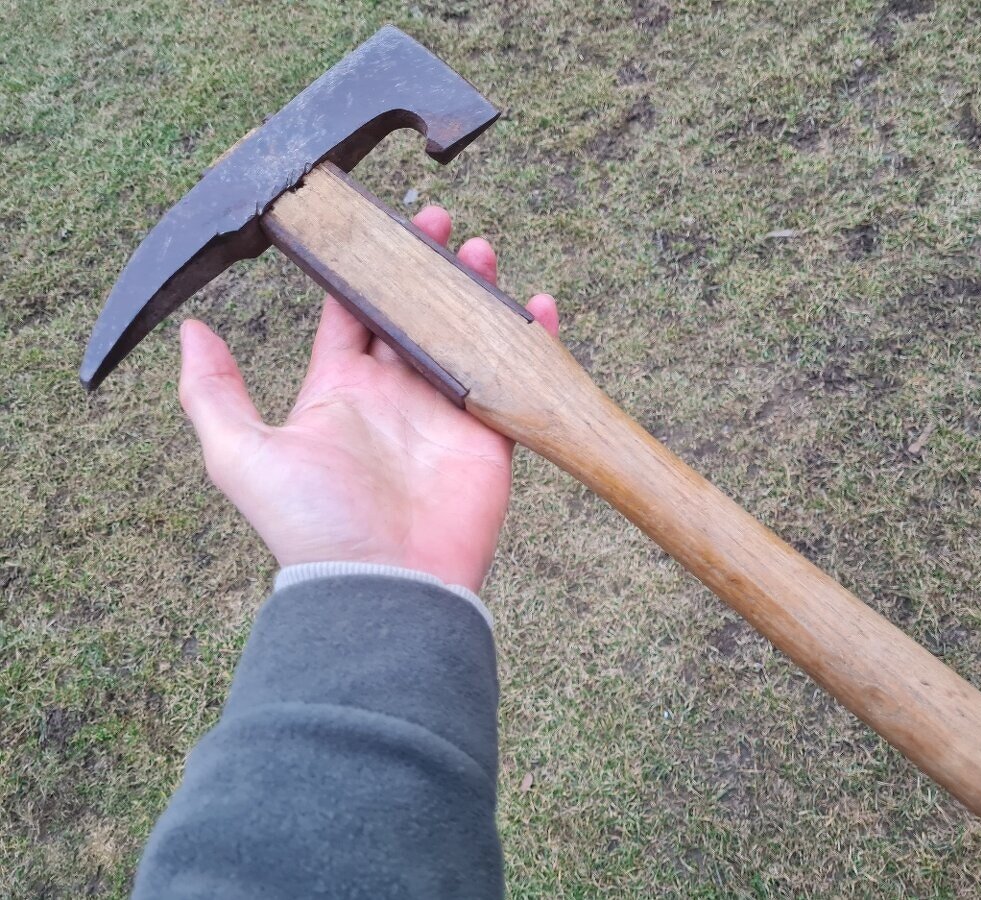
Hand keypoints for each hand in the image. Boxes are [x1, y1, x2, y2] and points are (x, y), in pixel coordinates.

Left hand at [177, 206, 558, 592]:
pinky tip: (538, 306)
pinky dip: (529, 341)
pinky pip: (512, 376)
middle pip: (411, 312)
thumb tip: (191, 332)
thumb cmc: (313, 525)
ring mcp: (444, 412)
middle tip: (439, 223)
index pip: (350, 313)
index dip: (360, 268)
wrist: (385, 585)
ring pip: (462, 334)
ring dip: (474, 292)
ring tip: (483, 251)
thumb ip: (214, 394)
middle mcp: (392, 395)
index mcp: (338, 389)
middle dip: (424, 267)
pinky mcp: (489, 434)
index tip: (373, 225)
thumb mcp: (241, 455)